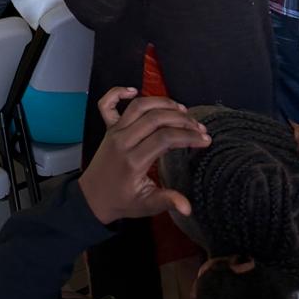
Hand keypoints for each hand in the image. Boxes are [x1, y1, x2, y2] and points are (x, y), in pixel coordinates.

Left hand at [77, 89, 210, 225]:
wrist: (93, 198)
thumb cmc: (122, 201)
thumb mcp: (147, 206)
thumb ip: (167, 201)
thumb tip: (188, 208)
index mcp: (133, 161)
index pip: (164, 139)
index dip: (188, 136)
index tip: (205, 140)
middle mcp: (122, 141)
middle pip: (154, 118)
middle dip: (181, 120)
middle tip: (199, 126)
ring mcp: (113, 132)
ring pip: (138, 107)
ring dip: (161, 103)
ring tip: (182, 110)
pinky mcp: (107, 128)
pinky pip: (107, 104)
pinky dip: (117, 92)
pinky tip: (134, 90)